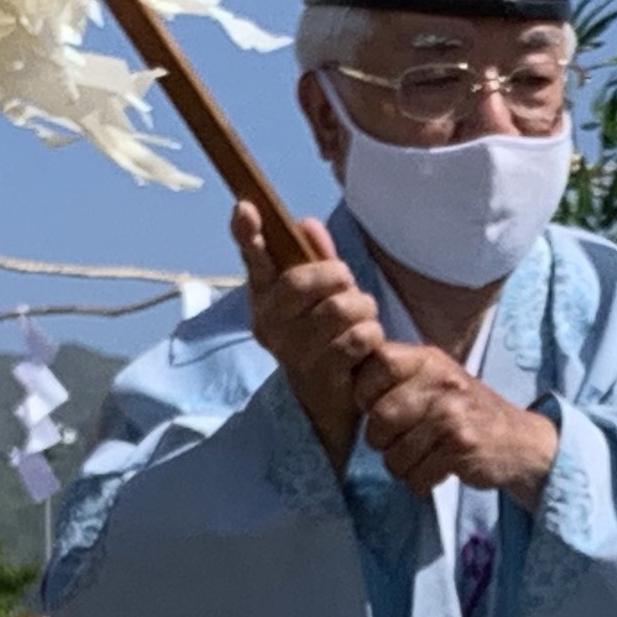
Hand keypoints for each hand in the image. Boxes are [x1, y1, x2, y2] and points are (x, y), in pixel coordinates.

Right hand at [235, 199, 388, 456]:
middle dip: (336, 277)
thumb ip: (315, 261)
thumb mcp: (320, 298)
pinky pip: (357, 338)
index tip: (246, 207)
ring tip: (360, 321)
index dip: (247, 234)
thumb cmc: (324, 341)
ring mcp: (293, 353)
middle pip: (301, 282)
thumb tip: (306, 223)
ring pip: (338, 309)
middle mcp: (270, 325)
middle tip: (347, 285)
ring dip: (361, 310)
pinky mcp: (321, 376)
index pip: (253, 261)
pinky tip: (365, 347)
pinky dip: (370, 337)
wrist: (327, 408)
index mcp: (266, 299)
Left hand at [357, 341, 561, 504]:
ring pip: (394, 454)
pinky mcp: (461, 447)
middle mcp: (441, 381)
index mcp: (429, 359)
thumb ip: (396, 374)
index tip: (378, 404)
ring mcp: (452, 414)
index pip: (378, 364)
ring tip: (422, 457)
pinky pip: (416, 476)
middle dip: (381, 439)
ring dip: (402, 466)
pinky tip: (437, 469)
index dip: (366, 391)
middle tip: (400, 440)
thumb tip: (344, 376)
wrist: (520, 441)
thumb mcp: (435, 378)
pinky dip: (421, 482)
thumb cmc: (464, 410)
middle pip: (379, 417)